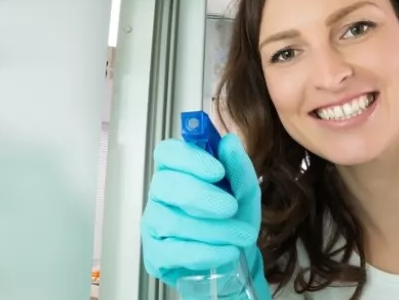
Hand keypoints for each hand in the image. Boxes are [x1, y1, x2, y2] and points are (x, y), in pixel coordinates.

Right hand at [141, 134, 268, 294]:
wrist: (237, 257)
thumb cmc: (234, 218)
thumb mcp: (245, 192)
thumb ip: (239, 168)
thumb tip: (228, 142)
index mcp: (176, 170)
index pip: (166, 152)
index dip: (189, 158)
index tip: (218, 171)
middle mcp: (159, 194)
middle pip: (164, 184)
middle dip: (201, 196)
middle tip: (231, 207)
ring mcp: (153, 224)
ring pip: (171, 221)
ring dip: (212, 229)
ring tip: (241, 236)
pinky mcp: (154, 255)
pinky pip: (172, 252)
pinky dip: (205, 253)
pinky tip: (228, 252)